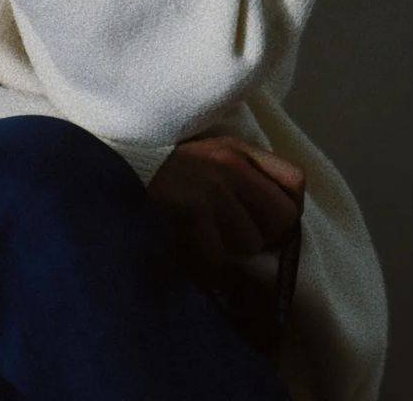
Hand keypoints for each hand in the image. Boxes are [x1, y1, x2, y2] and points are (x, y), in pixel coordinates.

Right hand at [146, 134, 304, 295]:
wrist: (116, 169)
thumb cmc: (164, 174)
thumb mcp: (209, 159)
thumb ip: (244, 178)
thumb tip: (281, 219)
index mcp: (237, 149)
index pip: (295, 181)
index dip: (288, 210)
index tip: (267, 223)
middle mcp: (231, 163)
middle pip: (283, 218)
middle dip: (262, 236)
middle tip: (231, 236)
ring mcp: (212, 185)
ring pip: (250, 242)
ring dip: (228, 251)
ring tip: (201, 237)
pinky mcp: (192, 207)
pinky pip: (218, 256)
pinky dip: (203, 263)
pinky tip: (186, 247)